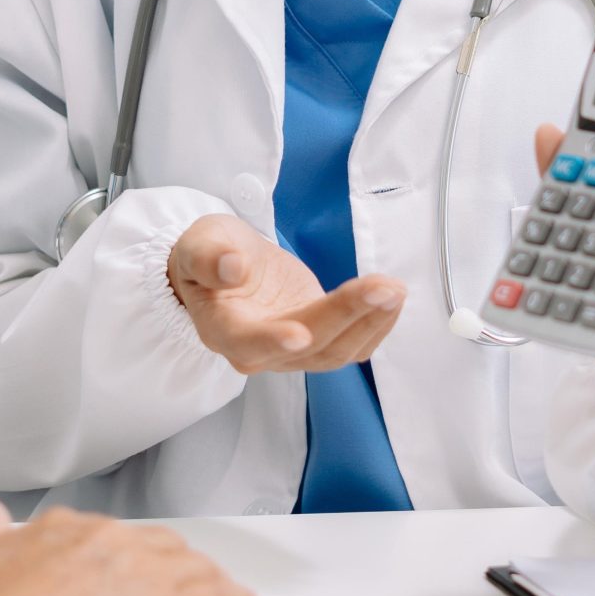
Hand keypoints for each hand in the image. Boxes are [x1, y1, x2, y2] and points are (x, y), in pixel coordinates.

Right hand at [167, 213, 403, 373]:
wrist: (226, 268)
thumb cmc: (210, 254)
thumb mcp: (199, 243)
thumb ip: (209, 256)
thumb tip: (232, 267)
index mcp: (221, 328)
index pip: (247, 342)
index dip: (272, 340)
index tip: (300, 334)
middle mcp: (257, 351)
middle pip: (308, 345)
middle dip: (347, 315)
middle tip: (383, 287)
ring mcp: (290, 352)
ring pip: (336, 350)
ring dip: (369, 322)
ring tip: (395, 289)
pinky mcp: (317, 341)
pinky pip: (351, 345)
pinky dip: (375, 326)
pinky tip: (392, 299)